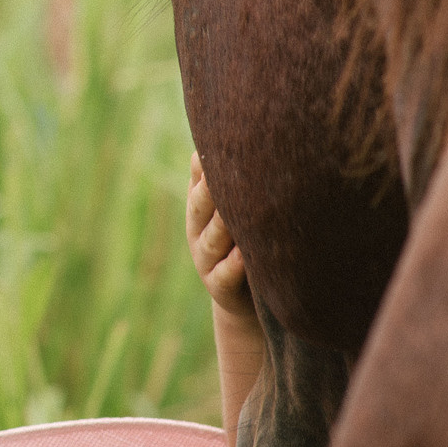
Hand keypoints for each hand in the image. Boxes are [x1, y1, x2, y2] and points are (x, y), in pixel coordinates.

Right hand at [187, 153, 254, 321]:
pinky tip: (243, 254)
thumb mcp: (231, 216)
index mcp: (201, 212)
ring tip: (235, 210)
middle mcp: (200, 233)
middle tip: (222, 168)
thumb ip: (221, 186)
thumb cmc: (245, 248)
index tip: (220, 146)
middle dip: (210, 189)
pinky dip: (233, 265)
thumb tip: (215, 144)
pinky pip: (225, 275)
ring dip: (222, 225)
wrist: (247, 302)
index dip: (206, 166)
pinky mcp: (221, 289)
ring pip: (212, 239)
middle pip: (201, 207)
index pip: (200, 183)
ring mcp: (207, 261)